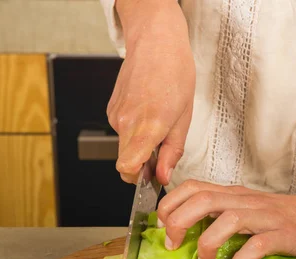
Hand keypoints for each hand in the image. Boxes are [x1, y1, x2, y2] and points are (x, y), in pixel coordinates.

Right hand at [107, 0, 194, 184]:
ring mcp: (116, 116)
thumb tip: (164, 176)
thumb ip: (172, 151)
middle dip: (142, 166)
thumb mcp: (184, 118)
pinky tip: (148, 113)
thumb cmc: (175, 73)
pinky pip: (122, 132)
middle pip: (126, 162)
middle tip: (163, 153)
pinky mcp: (111, 110)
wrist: (156, 42)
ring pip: (125, 147)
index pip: (127, 166)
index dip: (137, 178)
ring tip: (159, 124)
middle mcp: (126, 122)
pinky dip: (134, 131)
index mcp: (149, 126)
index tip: (151, 177)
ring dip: (140, 146)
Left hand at [156, 181, 295, 258]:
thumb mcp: (251, 209)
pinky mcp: (285, 234)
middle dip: (179, 222)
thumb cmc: (288, 217)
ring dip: (208, 243)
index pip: (194, 187)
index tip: (162, 226)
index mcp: (236, 195)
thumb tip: (192, 235)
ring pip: (228, 220)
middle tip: (173, 246)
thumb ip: (226, 215)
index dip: (171, 204)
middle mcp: (247, 202)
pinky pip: (260, 244)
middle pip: (203, 199)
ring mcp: (267, 217)